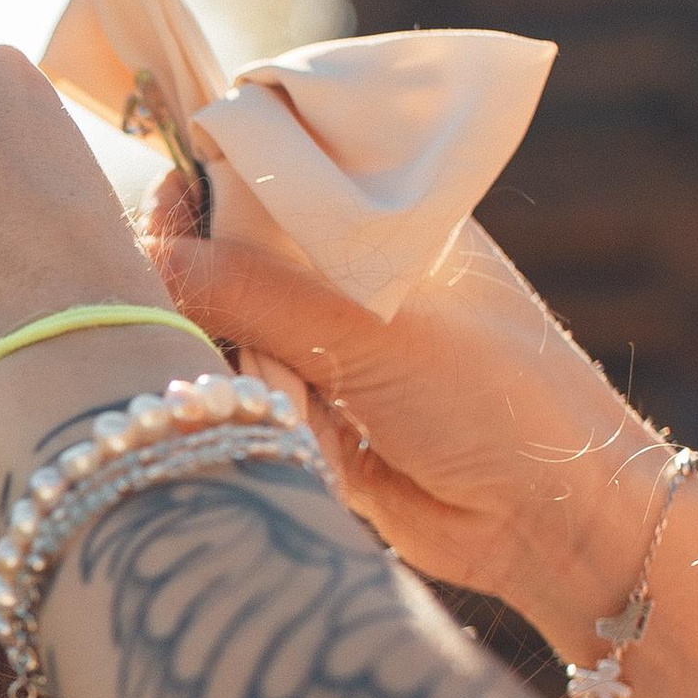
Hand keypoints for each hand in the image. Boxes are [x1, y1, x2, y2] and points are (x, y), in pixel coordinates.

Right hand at [139, 194, 669, 651]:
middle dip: (201, 286)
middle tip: (201, 320)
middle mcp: (344, 275)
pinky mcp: (310, 418)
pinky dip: (252, 415)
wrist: (551, 522)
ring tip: (275, 392)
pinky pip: (243, 402)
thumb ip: (253, 291)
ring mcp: (323, 348)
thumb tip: (146, 259)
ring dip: (230, 364)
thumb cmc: (494, 397)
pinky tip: (291, 433)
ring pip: (224, 333)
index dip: (204, 186)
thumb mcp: (372, 327)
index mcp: (374, 218)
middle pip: (225, 254)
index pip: (263, 174)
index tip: (164, 217)